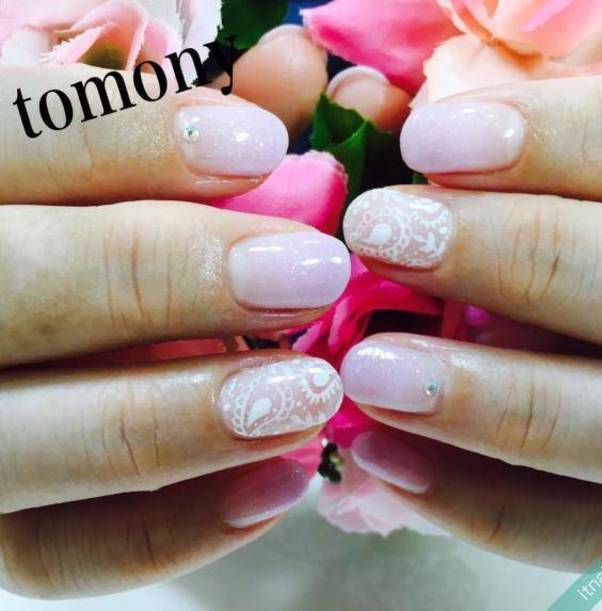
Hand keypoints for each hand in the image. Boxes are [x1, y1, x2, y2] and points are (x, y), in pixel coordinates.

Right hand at [0, 29, 343, 597]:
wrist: (35, 341)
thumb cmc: (80, 225)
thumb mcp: (107, 161)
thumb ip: (189, 122)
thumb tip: (295, 68)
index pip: (1, 140)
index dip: (124, 137)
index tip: (262, 144)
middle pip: (15, 291)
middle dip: (170, 278)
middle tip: (315, 272)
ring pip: (40, 441)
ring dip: (186, 418)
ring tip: (313, 395)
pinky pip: (70, 553)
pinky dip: (180, 527)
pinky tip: (283, 482)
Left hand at [340, 75, 601, 569]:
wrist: (586, 346)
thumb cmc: (548, 231)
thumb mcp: (543, 174)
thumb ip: (485, 145)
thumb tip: (360, 107)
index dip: (551, 140)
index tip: (426, 140)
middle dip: (505, 255)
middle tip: (377, 232)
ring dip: (480, 397)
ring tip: (365, 371)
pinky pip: (564, 527)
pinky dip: (469, 500)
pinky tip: (380, 455)